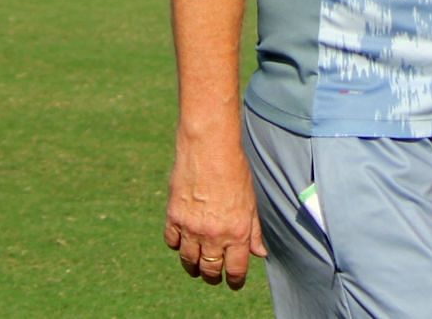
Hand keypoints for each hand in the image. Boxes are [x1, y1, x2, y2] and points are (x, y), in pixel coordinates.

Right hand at [164, 137, 266, 289]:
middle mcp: (213, 234)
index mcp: (236, 232)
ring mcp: (191, 227)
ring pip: (189, 260)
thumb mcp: (251, 202)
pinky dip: (177, 245)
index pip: (235, 269)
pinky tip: (183, 241)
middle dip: (212, 277)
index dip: (234, 280)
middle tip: (214, 276)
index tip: (234, 282)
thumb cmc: (235, 171)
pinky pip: (172, 242)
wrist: (209, 148)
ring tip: (197, 266)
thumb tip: (259, 253)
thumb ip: (254, 230)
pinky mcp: (174, 216)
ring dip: (193, 266)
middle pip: (209, 269)